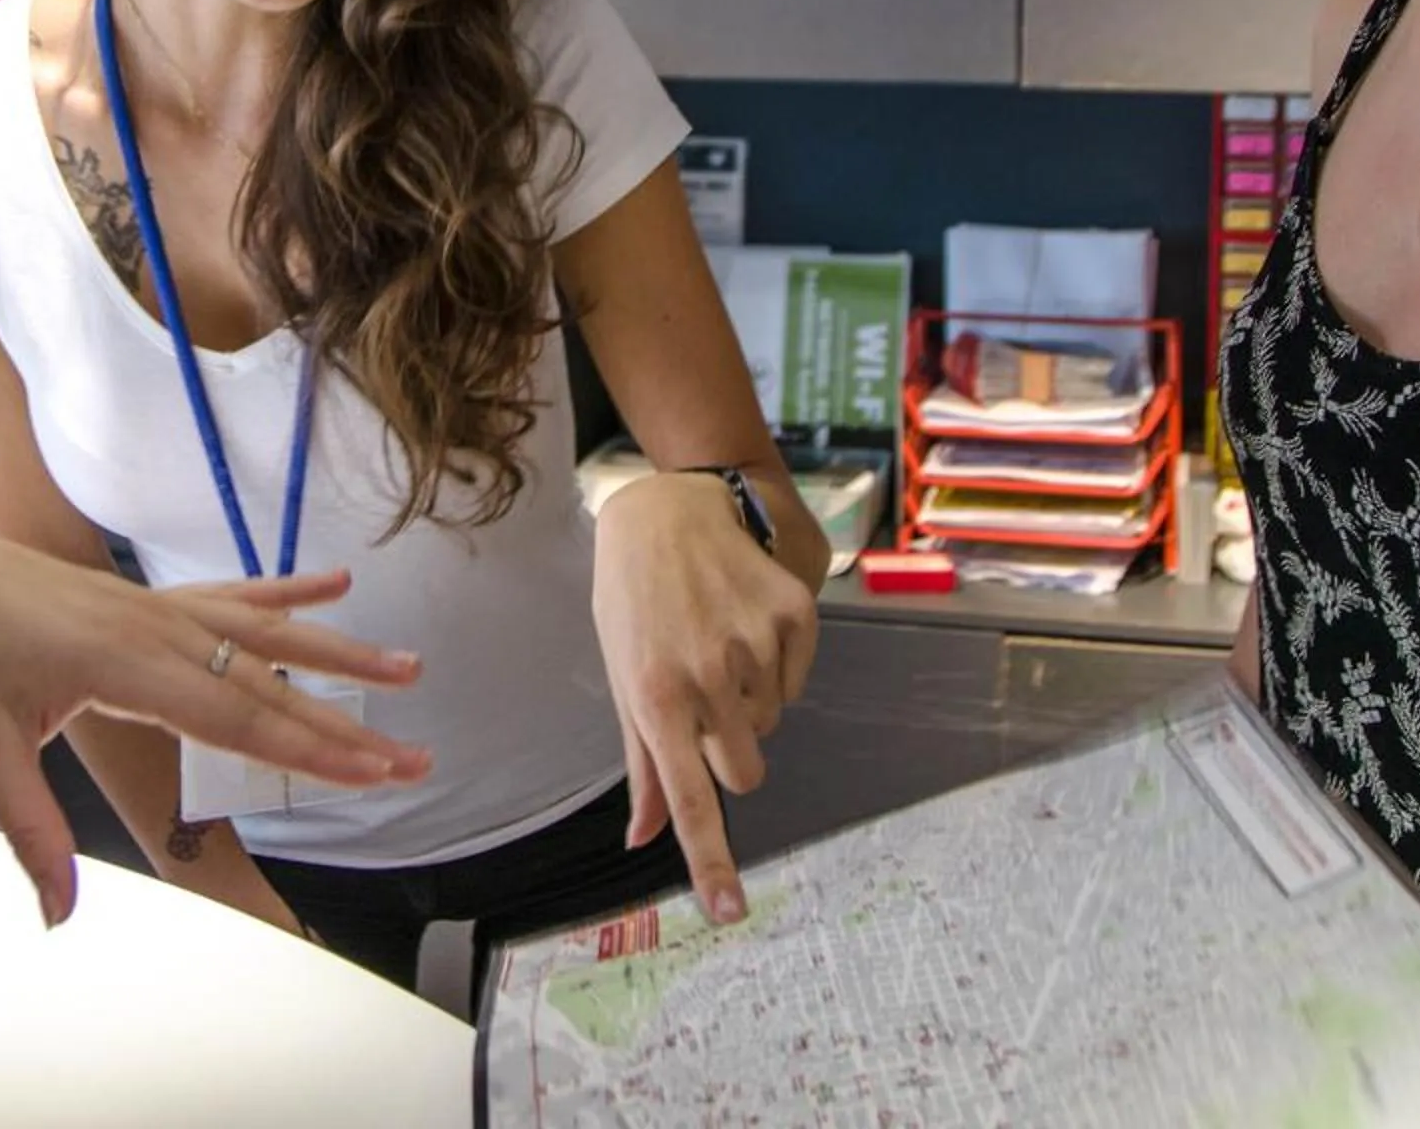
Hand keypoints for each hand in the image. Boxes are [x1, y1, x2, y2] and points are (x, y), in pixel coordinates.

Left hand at [0, 525, 429, 926]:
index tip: (369, 772)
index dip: (307, 749)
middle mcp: (154, 627)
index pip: (234, 715)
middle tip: (414, 756)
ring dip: (339, 653)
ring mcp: (156, 605)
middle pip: (267, 682)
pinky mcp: (147, 597)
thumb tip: (58, 914)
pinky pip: (232, 592)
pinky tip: (338, 582)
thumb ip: (29, 829)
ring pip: (266, 631)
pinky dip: (287, 589)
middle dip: (345, 724)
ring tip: (408, 668)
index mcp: (120, 663)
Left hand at [589, 471, 819, 924]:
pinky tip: (744, 626)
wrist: (668, 510)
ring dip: (748, 702)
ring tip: (715, 645)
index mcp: (655, 696)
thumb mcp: (622, 676)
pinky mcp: (794, 615)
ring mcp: (755, 642)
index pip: (691, 797)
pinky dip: (776, 669)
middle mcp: (707, 673)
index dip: (711, 859)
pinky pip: (797, 683)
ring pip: (771, 724)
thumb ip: (643, 764)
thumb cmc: (633, 600)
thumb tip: (642, 839)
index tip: (731, 910)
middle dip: (729, 751)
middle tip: (702, 697)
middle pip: (745, 770)